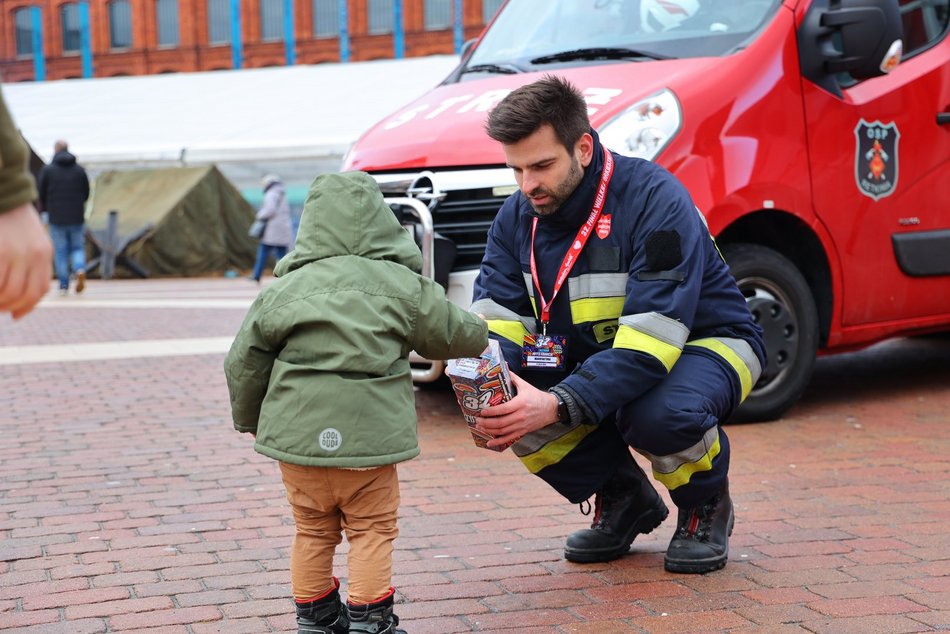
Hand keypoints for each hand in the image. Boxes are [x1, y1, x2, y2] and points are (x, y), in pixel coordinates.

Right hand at [0, 203, 52, 319]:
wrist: (4, 193)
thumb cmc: (12, 219)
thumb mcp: (31, 240)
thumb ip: (31, 262)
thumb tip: (21, 295)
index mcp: (45, 253)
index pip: (40, 290)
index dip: (28, 307)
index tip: (15, 314)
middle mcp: (35, 255)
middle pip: (25, 295)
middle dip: (10, 307)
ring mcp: (17, 253)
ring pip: (9, 292)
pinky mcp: (0, 252)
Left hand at [474, 373, 559, 447]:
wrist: (551, 409)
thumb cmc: (537, 396)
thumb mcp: (525, 385)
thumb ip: (513, 378)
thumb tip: (503, 366)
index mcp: (520, 403)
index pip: (503, 409)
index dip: (491, 412)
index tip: (482, 411)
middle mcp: (520, 416)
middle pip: (501, 422)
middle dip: (487, 423)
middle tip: (477, 421)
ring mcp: (522, 425)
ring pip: (503, 431)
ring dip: (490, 431)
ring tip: (480, 428)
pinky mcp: (523, 431)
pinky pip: (509, 438)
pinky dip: (499, 442)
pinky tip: (490, 443)